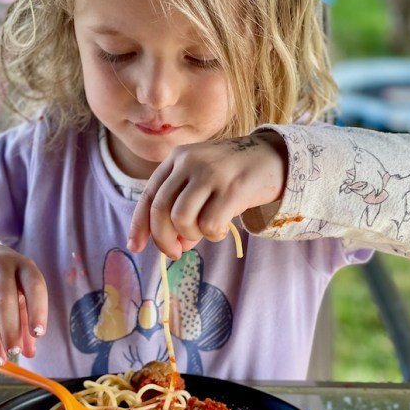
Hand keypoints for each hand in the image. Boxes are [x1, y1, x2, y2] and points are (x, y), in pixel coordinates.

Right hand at [0, 240, 47, 364]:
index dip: (38, 310)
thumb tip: (30, 354)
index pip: (34, 286)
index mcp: (23, 265)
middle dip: (10, 329)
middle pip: (4, 299)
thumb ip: (28, 319)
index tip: (39, 334)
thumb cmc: (7, 278)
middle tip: (14, 353)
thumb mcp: (23, 289)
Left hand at [127, 131, 287, 258]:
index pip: (149, 195)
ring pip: (181, 219)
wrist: (274, 157)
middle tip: (176, 252)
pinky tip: (223, 228)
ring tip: (207, 230)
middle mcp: (189, 161)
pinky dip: (214, 235)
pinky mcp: (233, 188)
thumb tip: (173, 246)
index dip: (139, 225)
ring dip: (192, 235)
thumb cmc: (232, 176)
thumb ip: (183, 211)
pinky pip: (209, 225)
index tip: (135, 246)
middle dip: (163, 239)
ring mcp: (211, 173)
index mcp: (177, 158)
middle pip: (160, 209)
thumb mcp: (202, 185)